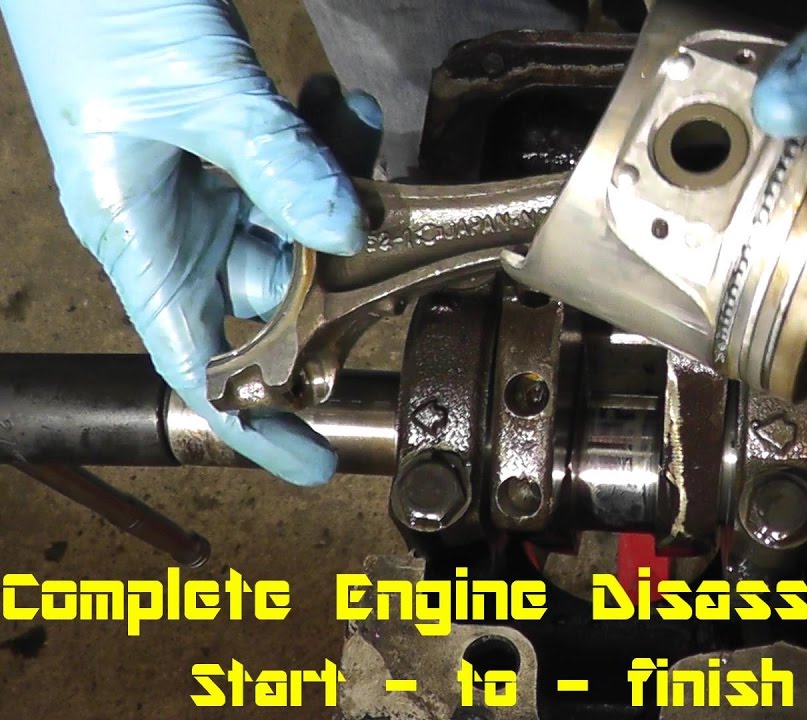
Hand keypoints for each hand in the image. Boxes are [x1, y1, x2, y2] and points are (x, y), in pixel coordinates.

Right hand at [1, 1, 378, 484]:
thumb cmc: (104, 12)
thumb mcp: (201, 95)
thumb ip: (278, 167)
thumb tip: (350, 231)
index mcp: (137, 237)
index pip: (194, 364)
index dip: (253, 422)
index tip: (316, 462)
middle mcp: (169, 224)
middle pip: (271, 289)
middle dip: (332, 258)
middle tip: (376, 213)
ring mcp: (199, 182)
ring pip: (294, 223)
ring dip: (335, 183)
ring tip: (349, 122)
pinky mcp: (224, 140)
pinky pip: (291, 168)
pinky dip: (325, 144)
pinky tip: (339, 104)